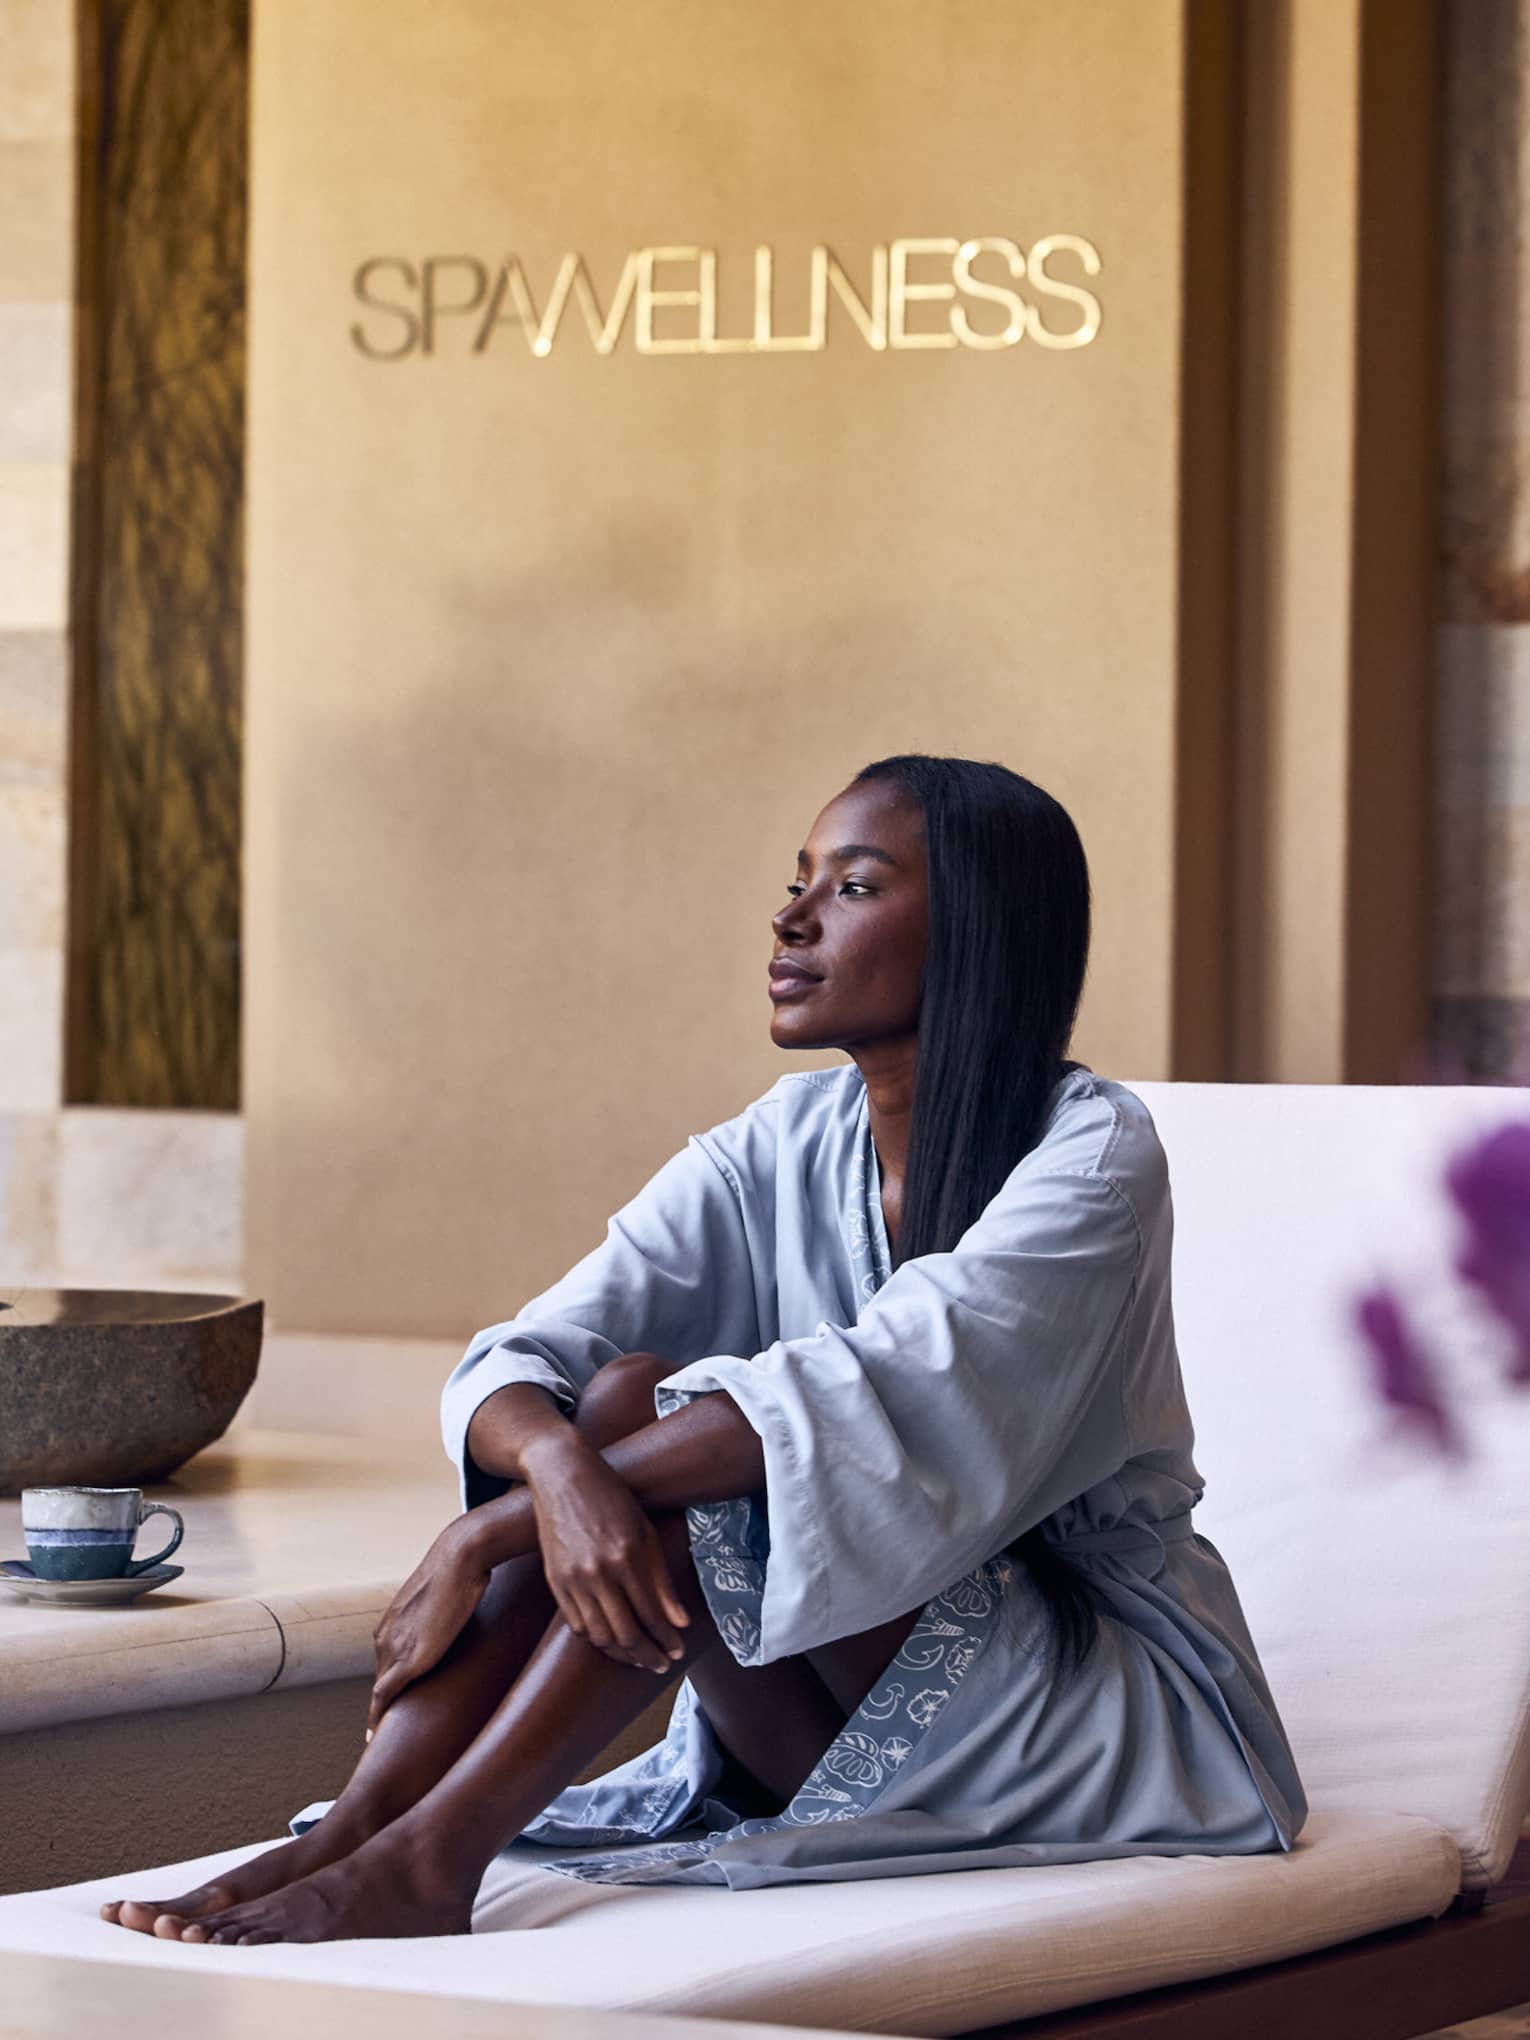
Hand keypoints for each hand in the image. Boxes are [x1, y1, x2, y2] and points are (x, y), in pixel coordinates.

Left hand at [367, 1517, 491, 1733]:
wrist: (459, 1557)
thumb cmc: (460, 1566)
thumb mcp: (444, 1592)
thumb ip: (443, 1608)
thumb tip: (462, 1606)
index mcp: (392, 1621)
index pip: (386, 1659)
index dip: (388, 1681)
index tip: (389, 1700)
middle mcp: (385, 1635)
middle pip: (380, 1676)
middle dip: (383, 1701)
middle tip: (384, 1727)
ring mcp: (393, 1648)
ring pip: (380, 1688)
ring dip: (380, 1711)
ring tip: (382, 1735)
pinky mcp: (408, 1661)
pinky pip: (384, 1696)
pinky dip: (378, 1716)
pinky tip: (376, 1734)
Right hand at [528, 1443, 691, 1673]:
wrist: (562, 1475)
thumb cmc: (611, 1497)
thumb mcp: (645, 1531)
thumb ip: (662, 1581)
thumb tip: (680, 1623)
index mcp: (627, 1557)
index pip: (651, 1615)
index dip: (667, 1638)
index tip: (678, 1650)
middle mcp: (598, 1572)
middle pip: (625, 1634)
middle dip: (647, 1655)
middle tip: (661, 1664)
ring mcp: (572, 1579)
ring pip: (599, 1636)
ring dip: (621, 1654)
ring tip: (638, 1659)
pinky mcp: (554, 1581)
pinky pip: (576, 1623)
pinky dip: (595, 1639)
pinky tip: (611, 1641)